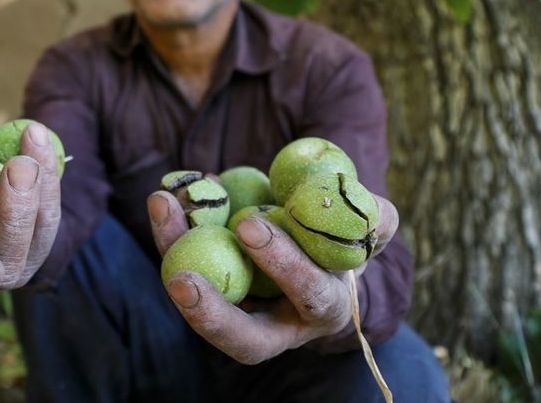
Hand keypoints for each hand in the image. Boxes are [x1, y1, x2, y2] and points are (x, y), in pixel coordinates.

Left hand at [147, 191, 397, 364]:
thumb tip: (370, 212)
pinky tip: (164, 199)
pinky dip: (172, 236)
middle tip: (181, 279)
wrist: (311, 246)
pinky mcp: (210, 294)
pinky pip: (186, 269)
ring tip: (164, 207)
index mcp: (325, 308)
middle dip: (213, 315)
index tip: (252, 226)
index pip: (308, 295)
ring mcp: (241, 316)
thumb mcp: (369, 227)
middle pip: (245, 340)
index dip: (284, 266)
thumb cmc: (343, 236)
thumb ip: (377, 219)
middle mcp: (281, 327)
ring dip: (176, 259)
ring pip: (203, 306)